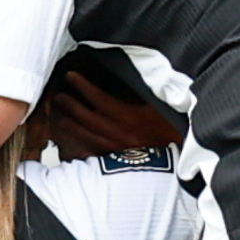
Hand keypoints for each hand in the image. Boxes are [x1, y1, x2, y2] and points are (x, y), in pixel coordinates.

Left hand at [38, 69, 181, 159]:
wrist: (183, 160)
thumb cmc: (176, 134)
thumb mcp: (162, 108)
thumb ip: (144, 95)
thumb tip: (133, 80)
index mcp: (130, 117)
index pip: (99, 98)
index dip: (83, 87)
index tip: (72, 77)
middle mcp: (119, 133)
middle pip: (88, 118)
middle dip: (70, 105)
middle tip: (57, 96)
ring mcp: (118, 149)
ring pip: (88, 137)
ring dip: (72, 126)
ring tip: (61, 117)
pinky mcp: (120, 162)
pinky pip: (96, 155)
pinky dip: (85, 150)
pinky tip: (75, 147)